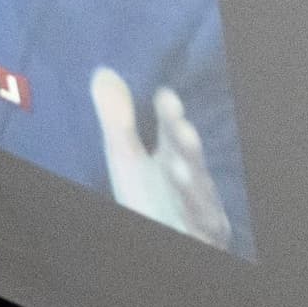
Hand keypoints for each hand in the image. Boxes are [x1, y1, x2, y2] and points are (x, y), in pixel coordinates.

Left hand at [89, 68, 234, 247]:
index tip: (165, 95)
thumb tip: (102, 72)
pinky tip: (190, 220)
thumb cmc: (149, 194)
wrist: (169, 232)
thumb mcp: (127, 158)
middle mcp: (190, 179)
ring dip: (191, 185)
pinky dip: (198, 222)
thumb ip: (118, 120)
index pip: (171, 132)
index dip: (169, 116)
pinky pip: (202, 228)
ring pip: (198, 195)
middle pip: (188, 159)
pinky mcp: (205, 233)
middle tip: (183, 129)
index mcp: (172, 156)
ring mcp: (200, 207)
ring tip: (181, 173)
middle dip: (185, 145)